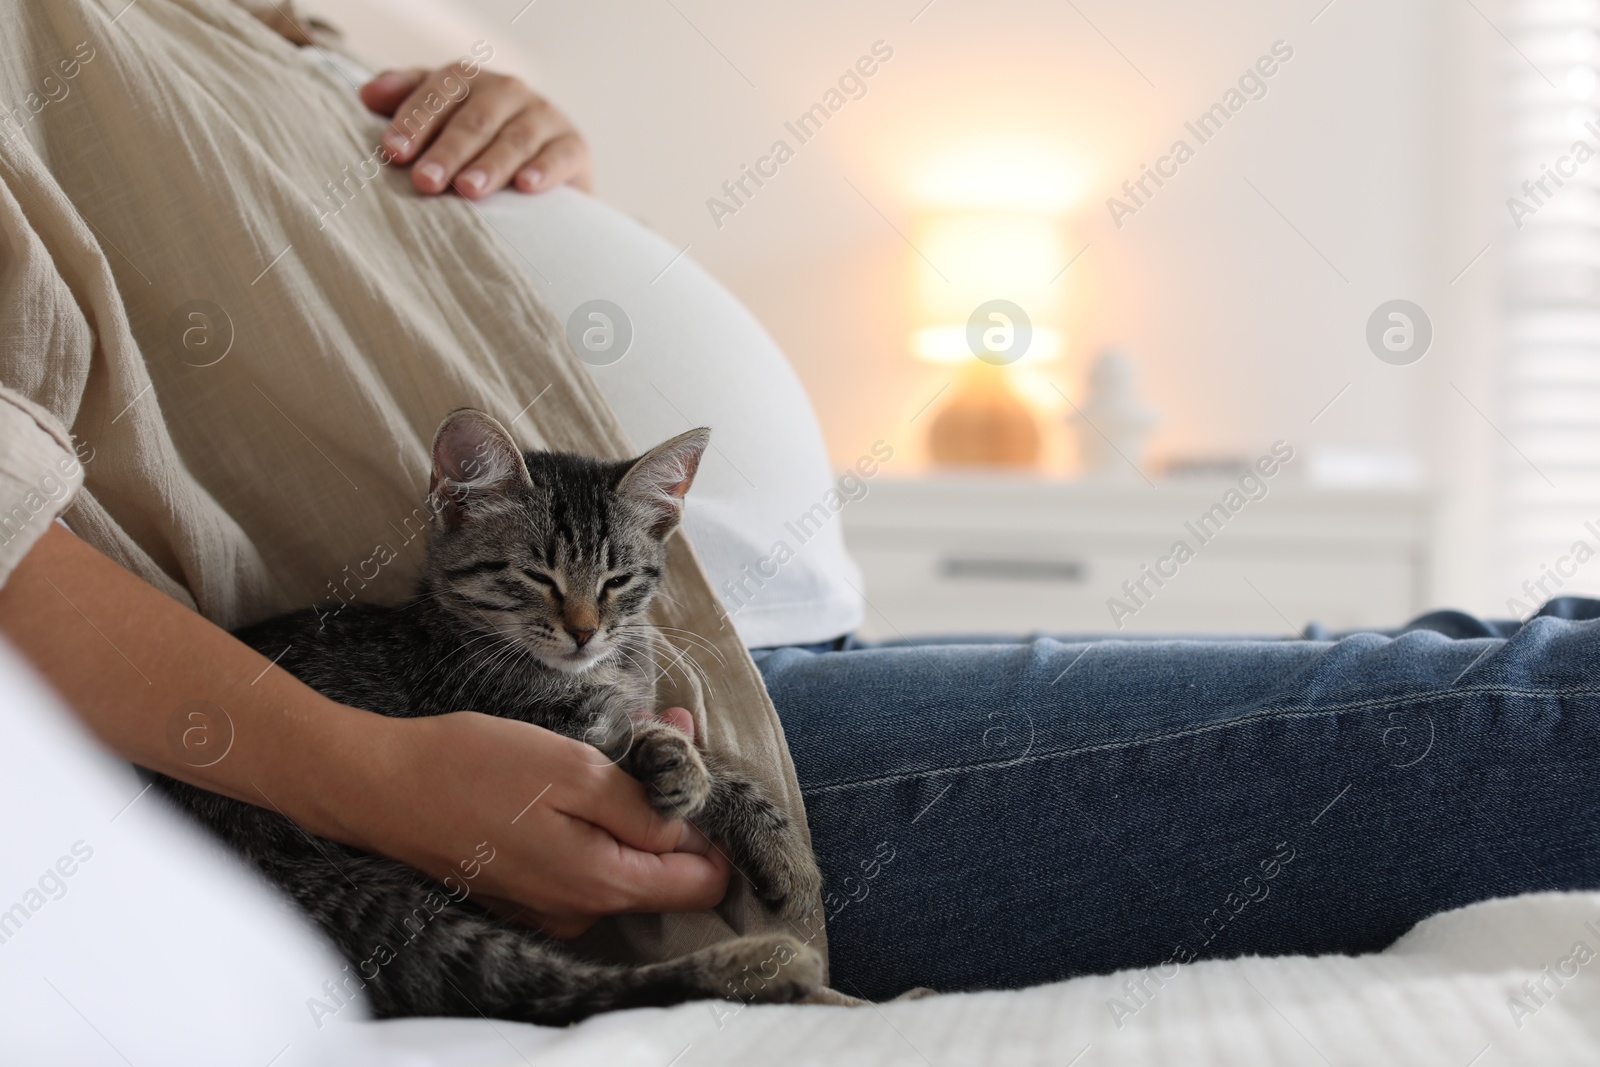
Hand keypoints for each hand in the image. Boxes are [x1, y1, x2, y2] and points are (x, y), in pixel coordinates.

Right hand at [352, 710, 727, 937]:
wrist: (380, 786)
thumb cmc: (475, 769)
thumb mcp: (574, 771)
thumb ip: (642, 809)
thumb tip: (691, 834)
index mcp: (603, 884)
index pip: (704, 883)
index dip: (713, 826)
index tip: (695, 768)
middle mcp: (581, 910)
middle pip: (666, 866)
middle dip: (671, 798)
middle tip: (663, 725)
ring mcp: (549, 906)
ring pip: (624, 855)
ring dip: (631, 798)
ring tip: (626, 732)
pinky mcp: (524, 889)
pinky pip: (583, 856)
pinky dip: (593, 813)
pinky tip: (579, 766)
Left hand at [359, 66, 593, 198]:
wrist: (544, 164)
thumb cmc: (478, 141)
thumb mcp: (440, 116)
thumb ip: (406, 100)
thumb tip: (367, 94)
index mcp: (468, 79)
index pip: (437, 94)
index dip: (414, 122)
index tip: (393, 153)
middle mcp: (507, 90)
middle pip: (473, 120)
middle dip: (448, 151)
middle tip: (426, 182)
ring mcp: (544, 116)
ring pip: (514, 139)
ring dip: (490, 165)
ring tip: (468, 190)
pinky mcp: (573, 145)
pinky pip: (558, 155)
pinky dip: (543, 170)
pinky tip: (526, 187)